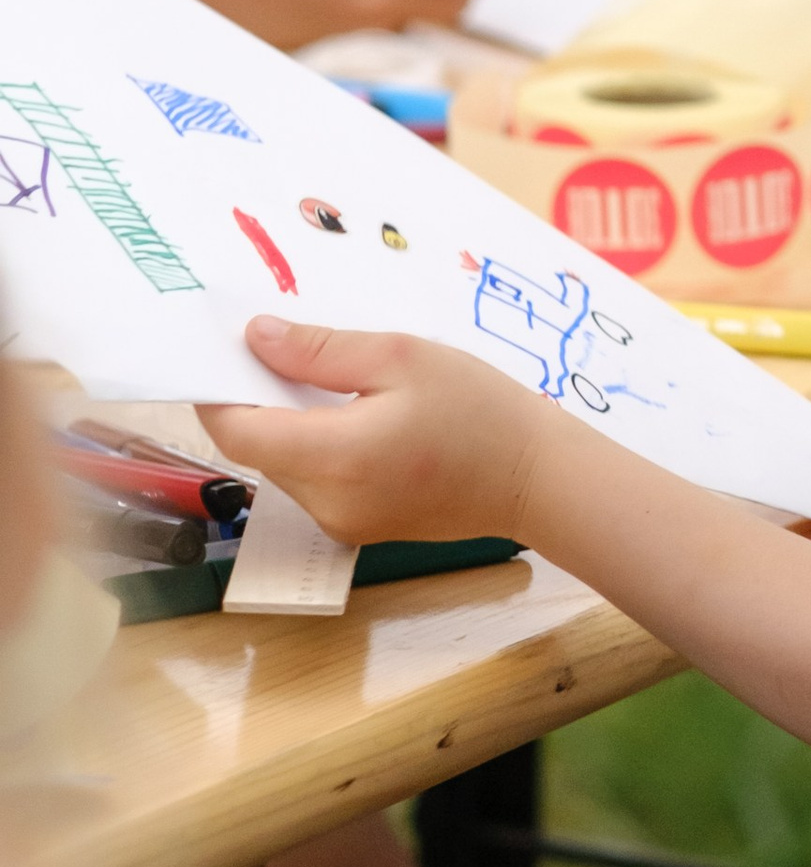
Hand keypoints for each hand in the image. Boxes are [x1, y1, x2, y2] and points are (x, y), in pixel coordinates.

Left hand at [202, 317, 558, 548]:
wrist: (535, 478)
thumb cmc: (478, 408)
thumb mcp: (401, 357)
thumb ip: (320, 350)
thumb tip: (256, 338)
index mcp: (334, 456)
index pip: (237, 432)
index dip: (218, 393)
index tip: (229, 354)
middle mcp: (326, 502)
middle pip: (259, 449)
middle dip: (261, 402)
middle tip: (295, 354)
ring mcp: (341, 523)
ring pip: (285, 466)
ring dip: (291, 425)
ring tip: (338, 385)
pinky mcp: (357, 529)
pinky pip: (315, 483)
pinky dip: (318, 448)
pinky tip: (358, 419)